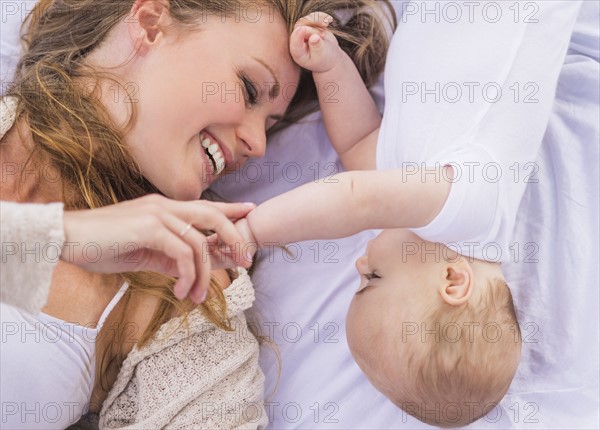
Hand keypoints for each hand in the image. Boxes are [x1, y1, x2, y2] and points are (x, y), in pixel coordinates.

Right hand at [61, 194, 254, 302]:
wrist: (66, 239)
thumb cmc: (101, 245)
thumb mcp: (142, 252)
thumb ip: (168, 257)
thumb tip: (189, 270)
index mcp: (164, 208)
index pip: (205, 206)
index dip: (231, 209)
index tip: (251, 211)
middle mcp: (164, 206)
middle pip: (212, 216)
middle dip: (234, 237)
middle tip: (245, 261)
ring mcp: (157, 215)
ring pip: (198, 242)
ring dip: (204, 273)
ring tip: (199, 295)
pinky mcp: (148, 228)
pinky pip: (182, 253)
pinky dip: (188, 275)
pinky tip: (181, 291)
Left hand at [290, 12, 342, 73]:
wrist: (329, 57)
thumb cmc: (324, 59)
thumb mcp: (321, 55)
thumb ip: (317, 47)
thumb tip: (314, 37)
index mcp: (297, 51)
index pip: (295, 39)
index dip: (301, 34)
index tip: (313, 33)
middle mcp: (296, 40)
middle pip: (300, 27)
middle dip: (313, 29)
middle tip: (324, 35)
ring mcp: (301, 31)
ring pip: (306, 19)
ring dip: (317, 21)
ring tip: (326, 26)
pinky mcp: (308, 25)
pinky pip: (312, 16)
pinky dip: (321, 16)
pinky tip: (329, 20)